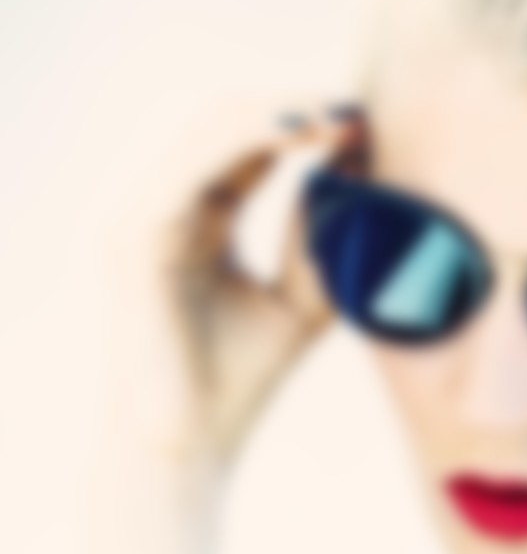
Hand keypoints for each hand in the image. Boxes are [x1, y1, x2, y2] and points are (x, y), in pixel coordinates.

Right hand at [103, 105, 369, 470]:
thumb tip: (358, 171)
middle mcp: (169, 210)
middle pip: (228, 128)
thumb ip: (323, 240)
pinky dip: (240, 141)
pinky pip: (188, 170)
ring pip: (206, 134)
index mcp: (202, 221)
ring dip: (273, 114)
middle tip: (357, 109)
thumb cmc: (242, 380)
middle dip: (294, 110)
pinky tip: (293, 132)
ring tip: (336, 114)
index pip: (250, 150)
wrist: (192, 445)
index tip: (366, 123)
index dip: (305, 127)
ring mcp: (144, 218)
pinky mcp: (133, 238)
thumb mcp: (303, 301)